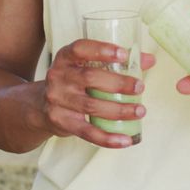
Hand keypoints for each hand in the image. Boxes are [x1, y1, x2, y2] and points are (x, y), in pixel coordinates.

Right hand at [40, 40, 155, 147]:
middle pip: (90, 78)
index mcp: (65, 58)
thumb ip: (116, 62)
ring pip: (91, 106)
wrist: (40, 107)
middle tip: (140, 87)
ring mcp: (57, 100)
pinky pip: (87, 132)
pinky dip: (108, 138)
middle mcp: (58, 76)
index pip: (80, 49)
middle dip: (118, 83)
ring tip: (139, 111)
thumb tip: (149, 60)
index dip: (101, 50)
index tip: (124, 54)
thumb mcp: (85, 66)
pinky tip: (125, 139)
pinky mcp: (61, 121)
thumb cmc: (72, 83)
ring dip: (119, 110)